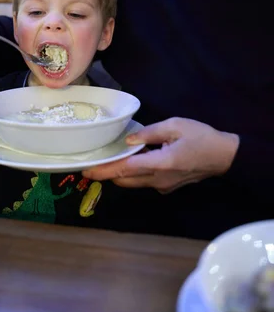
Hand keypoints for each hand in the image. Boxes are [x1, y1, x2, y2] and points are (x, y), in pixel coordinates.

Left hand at [83, 117, 239, 192]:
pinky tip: (133, 159)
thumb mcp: (174, 126)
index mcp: (159, 163)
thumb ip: (149, 133)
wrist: (224, 156)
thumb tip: (128, 139)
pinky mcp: (168, 186)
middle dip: (106, 174)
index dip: (104, 170)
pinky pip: (144, 181)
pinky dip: (134, 173)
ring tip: (108, 160)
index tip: (86, 170)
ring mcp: (163, 185)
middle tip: (91, 165)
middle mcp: (158, 179)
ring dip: (120, 174)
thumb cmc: (201, 137)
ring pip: (133, 183)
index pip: (125, 169)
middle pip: (125, 180)